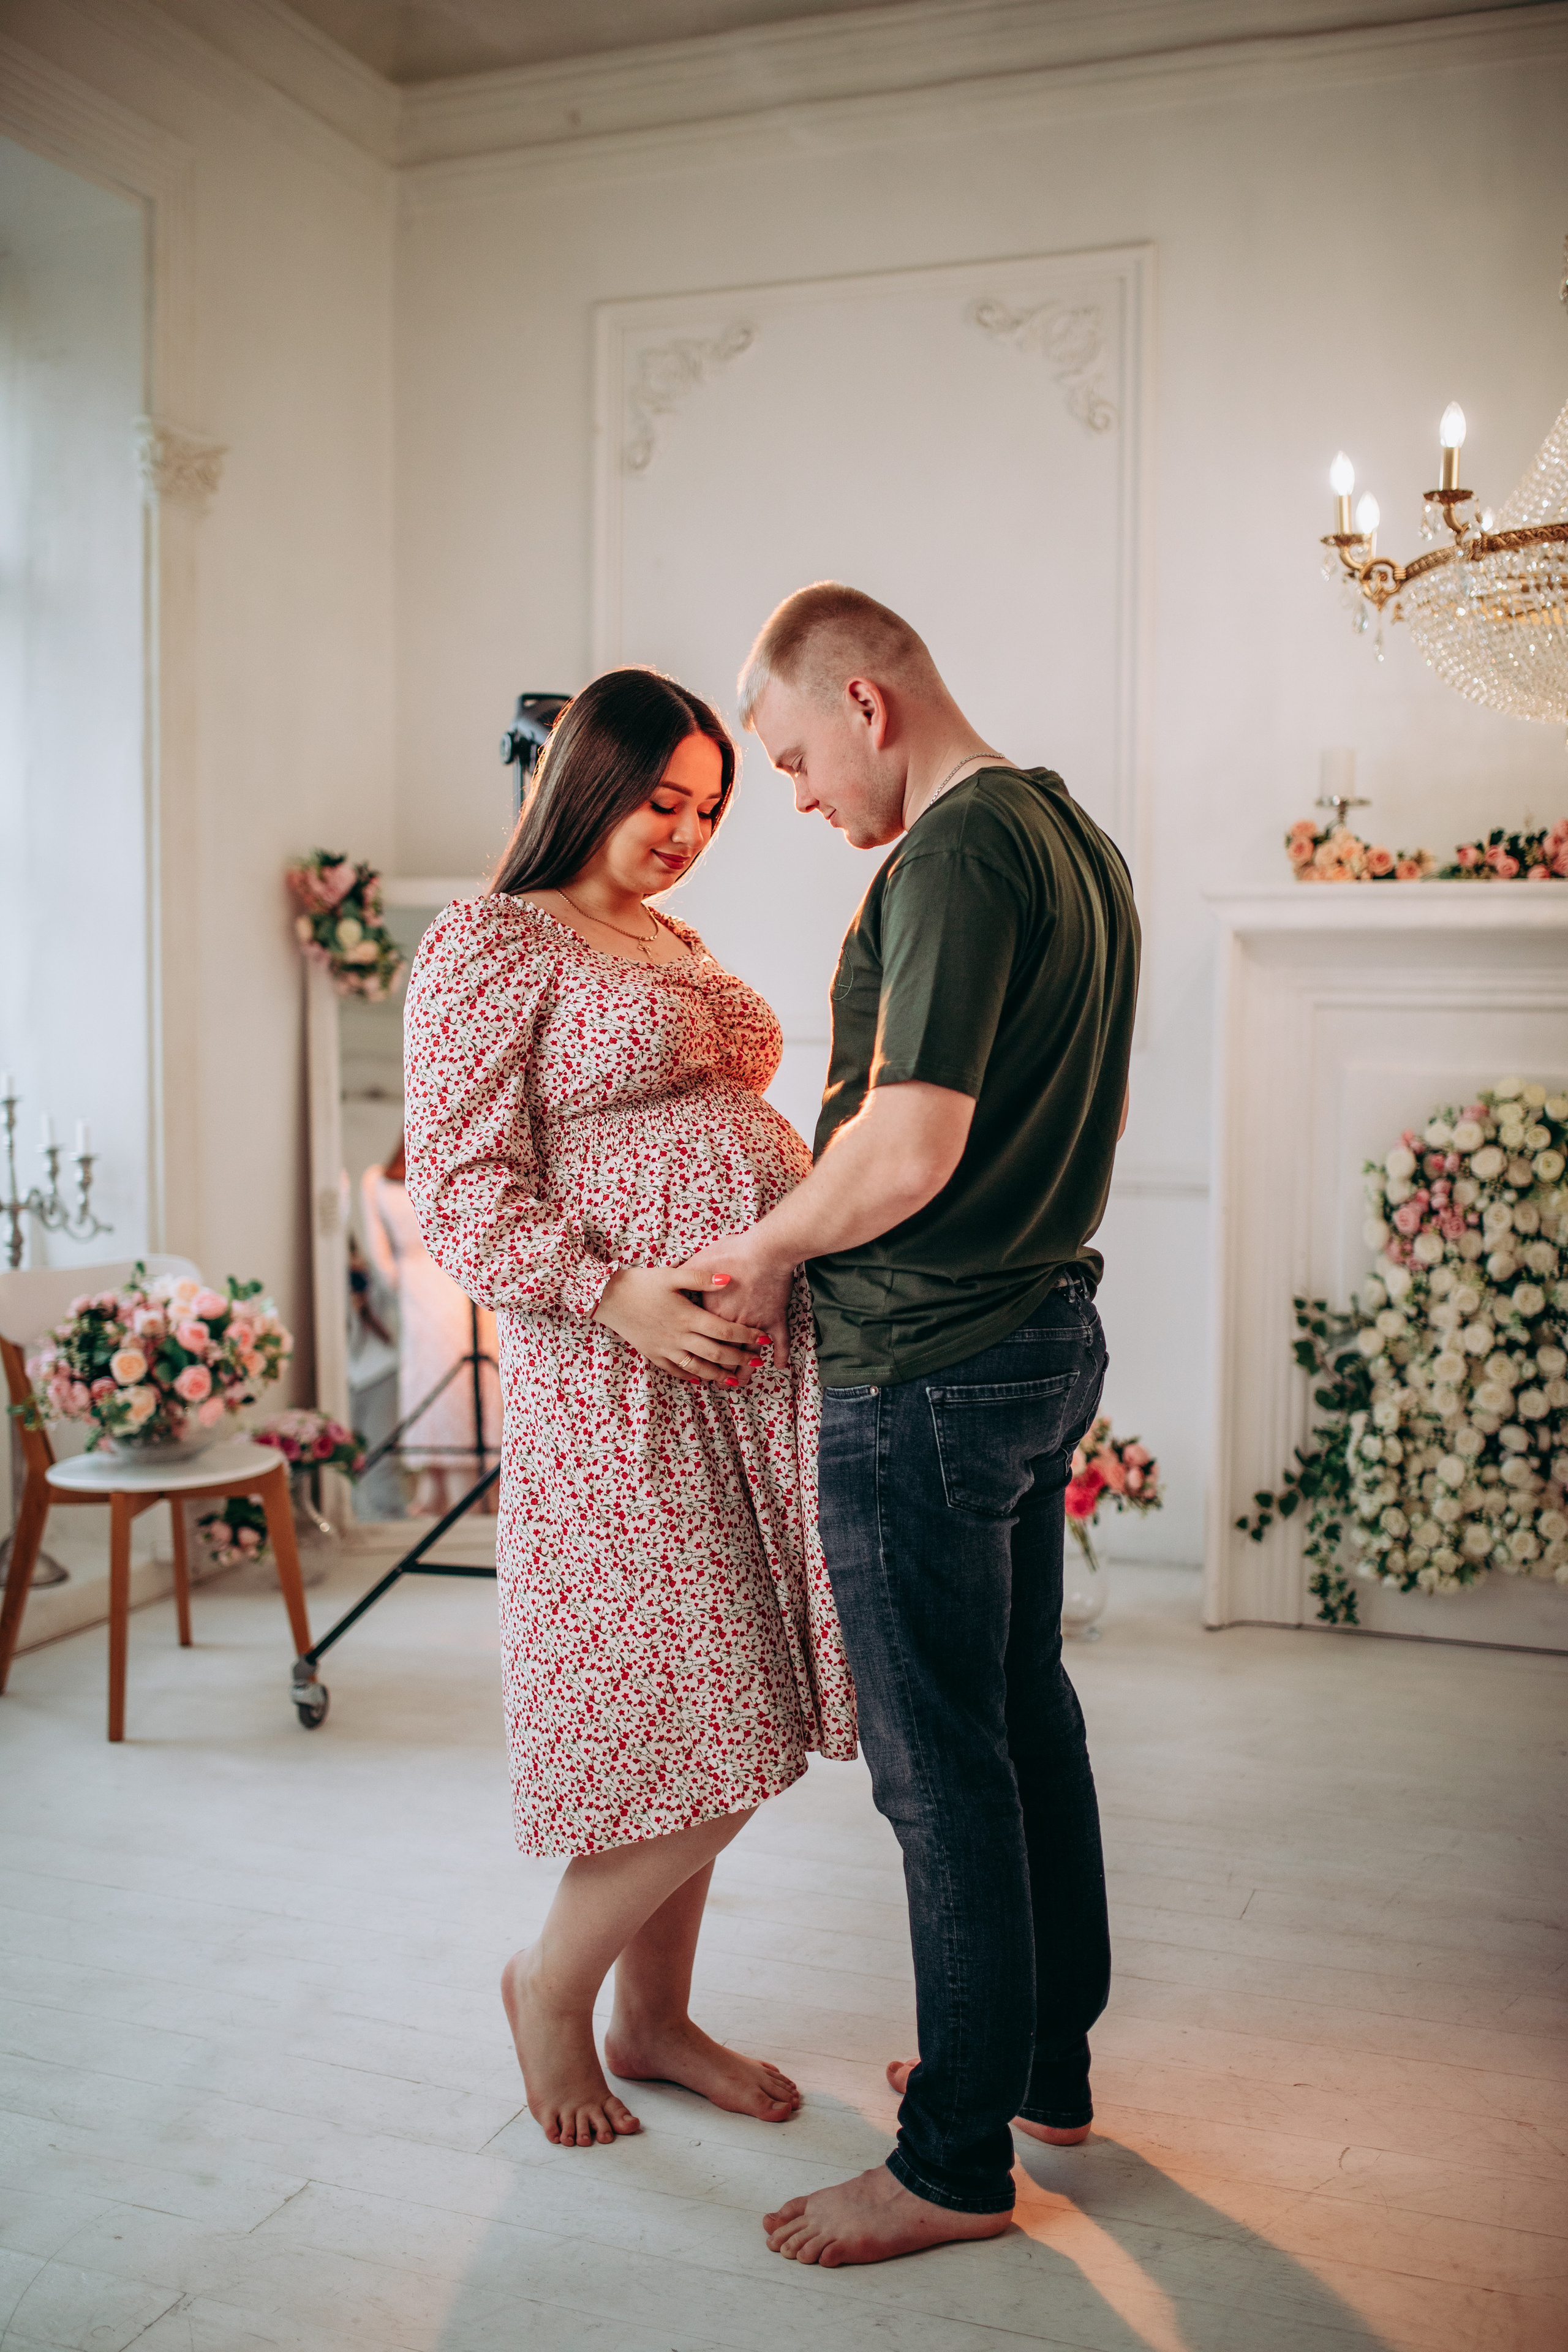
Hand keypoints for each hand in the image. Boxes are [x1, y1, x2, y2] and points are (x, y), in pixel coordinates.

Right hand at [592, 1266, 771, 1386]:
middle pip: (716, 1353)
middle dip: (739, 1359)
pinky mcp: (652, 1353)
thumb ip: (701, 1278)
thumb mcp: (672, 1275)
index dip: (747, 1335)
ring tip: (734, 1379)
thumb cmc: (641, 1282)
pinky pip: (674, 1371)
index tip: (764, 1339)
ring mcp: (665, 1348)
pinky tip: (700, 1379)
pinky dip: (690, 1376)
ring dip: (718, 1374)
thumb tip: (729, 1279)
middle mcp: (679, 1337)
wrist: (607, 1297)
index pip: (725, 1331)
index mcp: (687, 1317)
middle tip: (757, 1362)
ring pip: (697, 1368)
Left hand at [675, 1236, 792, 1369]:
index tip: (697, 1366)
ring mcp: (755, 1323)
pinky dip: (781, 1353)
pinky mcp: (775, 1318)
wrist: (763, 1250)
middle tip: (721, 1382)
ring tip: (743, 1382)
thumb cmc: (730, 1253)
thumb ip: (686, 1273)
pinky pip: (780, 1340)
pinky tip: (781, 1365)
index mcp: (711, 1313)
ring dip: (747, 1369)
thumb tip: (670, 1273)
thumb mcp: (699, 1260)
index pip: (701, 1341)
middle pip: (724, 1355)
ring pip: (750, 1354)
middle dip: (722, 1372)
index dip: (698, 1356)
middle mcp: (731, 1324)